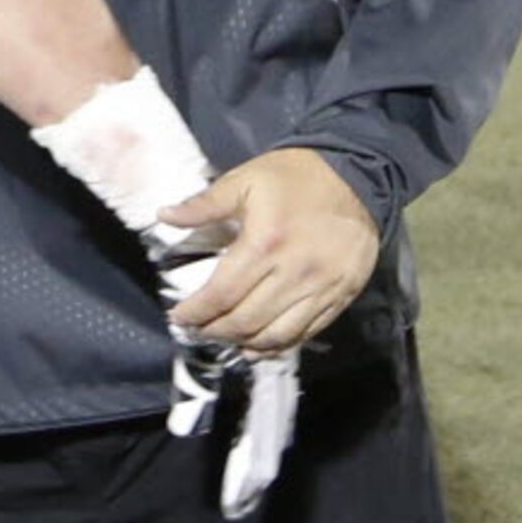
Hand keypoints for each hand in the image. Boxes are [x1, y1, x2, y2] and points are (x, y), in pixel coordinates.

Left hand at [160, 147, 379, 355]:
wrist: (357, 176)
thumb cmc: (295, 177)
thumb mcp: (244, 180)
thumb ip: (203, 204)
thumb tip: (164, 216)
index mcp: (265, 243)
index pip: (222, 294)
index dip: (197, 312)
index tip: (180, 316)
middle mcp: (295, 272)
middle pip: (247, 320)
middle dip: (216, 330)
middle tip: (199, 328)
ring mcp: (322, 287)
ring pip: (277, 334)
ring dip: (246, 343)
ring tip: (226, 339)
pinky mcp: (342, 295)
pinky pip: (308, 332)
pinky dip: (281, 345)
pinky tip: (260, 346)